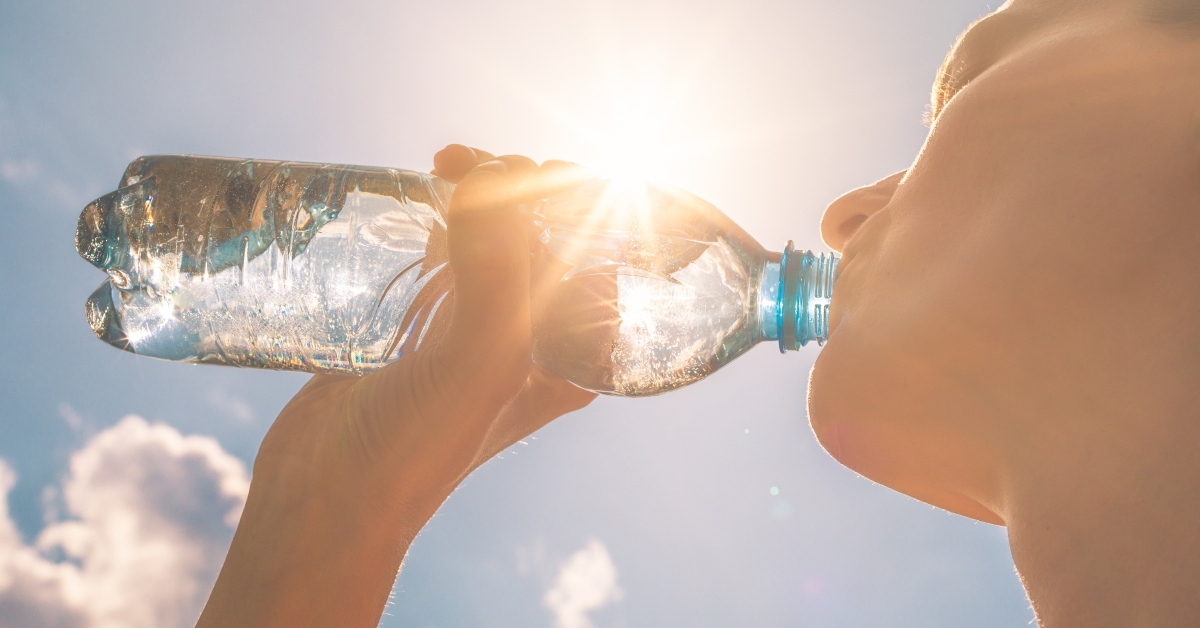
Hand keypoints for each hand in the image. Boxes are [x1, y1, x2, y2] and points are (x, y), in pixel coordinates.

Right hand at [197, 145, 595, 627]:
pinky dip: (442, 214)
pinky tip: (425, 192)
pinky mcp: (424, 320)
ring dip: (482, 190)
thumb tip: (492, 179)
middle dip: (520, 184)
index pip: (597, 251)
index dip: (570, 198)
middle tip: (472, 166)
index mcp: (574, 353)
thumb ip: (496, 276)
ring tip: (446, 166)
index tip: (522, 169)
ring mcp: (478, 325)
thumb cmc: (416, 449)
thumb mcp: (478, 365)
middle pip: (546, 234)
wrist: (327, 497)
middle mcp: (534, 336)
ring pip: (497, 234)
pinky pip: (448, 249)